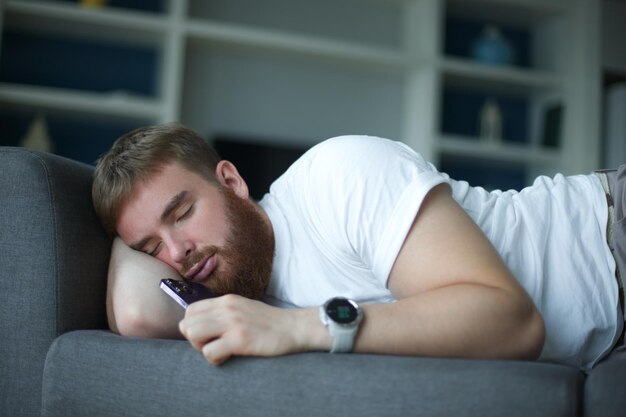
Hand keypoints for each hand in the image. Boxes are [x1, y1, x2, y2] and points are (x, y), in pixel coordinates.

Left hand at [179, 294, 326, 364]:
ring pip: (193, 335)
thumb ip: (224, 311)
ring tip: (218, 350)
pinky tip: (228, 356)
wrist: (294, 327)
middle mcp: (227, 308)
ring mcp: (233, 323)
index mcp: (227, 300)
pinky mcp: (240, 339)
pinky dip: (214, 358)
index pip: (190, 310)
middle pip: (187, 323)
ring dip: (201, 348)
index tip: (207, 335)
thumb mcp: (244, 307)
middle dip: (193, 339)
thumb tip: (202, 322)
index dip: (193, 326)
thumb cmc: (270, 322)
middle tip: (210, 345)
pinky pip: (209, 352)